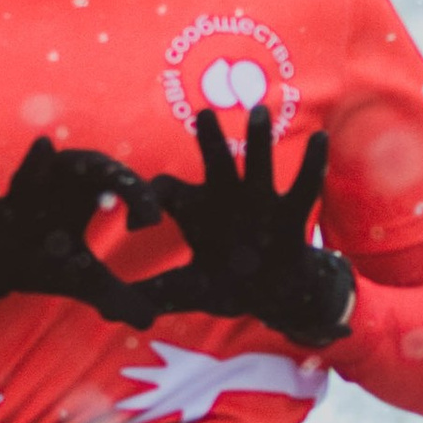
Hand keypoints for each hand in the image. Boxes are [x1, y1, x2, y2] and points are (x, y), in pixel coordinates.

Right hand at [0, 137, 153, 318]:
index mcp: (86, 191)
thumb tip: (148, 323)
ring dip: (36, 162)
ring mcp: (21, 197)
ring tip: (44, 144)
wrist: (8, 266)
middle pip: (80, 168)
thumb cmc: (54, 261)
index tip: (151, 222)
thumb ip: (118, 297)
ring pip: (31, 176)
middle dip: (97, 170)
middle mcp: (55, 185)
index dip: (138, 197)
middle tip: (114, 172)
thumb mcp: (88, 280)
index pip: (119, 184)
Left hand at [129, 105, 355, 346]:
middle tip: (203, 112)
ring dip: (259, 139)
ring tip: (260, 111)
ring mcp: (260, 201)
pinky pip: (303, 187)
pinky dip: (312, 164)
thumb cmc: (226, 283)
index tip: (135, 226)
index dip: (148, 203)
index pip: (167, 193)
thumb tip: (103, 311)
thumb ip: (151, 292)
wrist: (271, 293)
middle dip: (210, 138)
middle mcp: (227, 197)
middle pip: (215, 161)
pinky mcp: (290, 214)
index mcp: (196, 211)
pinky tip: (319, 138)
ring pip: (259, 163)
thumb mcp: (187, 288)